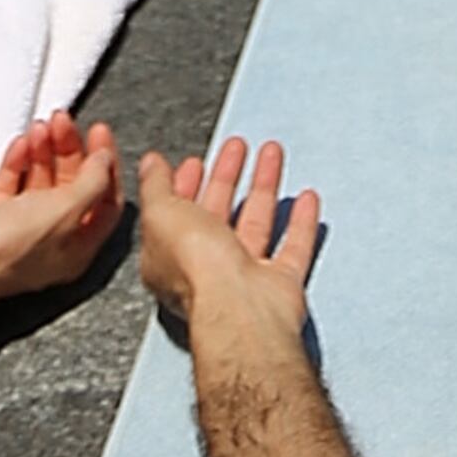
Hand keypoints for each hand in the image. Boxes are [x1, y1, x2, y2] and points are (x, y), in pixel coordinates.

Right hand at [0, 109, 122, 301]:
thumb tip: (104, 162)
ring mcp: (20, 235)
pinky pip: (11, 188)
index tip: (98, 132)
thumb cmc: (8, 248)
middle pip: (72, 189)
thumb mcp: (66, 210)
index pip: (105, 201)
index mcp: (78, 249)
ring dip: (43, 152)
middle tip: (62, 121)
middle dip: (69, 150)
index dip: (106, 164)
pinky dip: (18, 164)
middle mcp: (52, 244)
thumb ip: (92, 182)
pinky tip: (20, 145)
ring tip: (40, 127)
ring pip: (40, 185)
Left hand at [134, 128, 322, 347]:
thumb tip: (150, 164)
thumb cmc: (196, 268)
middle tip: (236, 149)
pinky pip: (293, 248)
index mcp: (170, 256)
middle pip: (218, 214)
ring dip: (263, 186)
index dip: (186, 184)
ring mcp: (244, 277)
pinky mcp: (279, 285)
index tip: (197, 161)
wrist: (239, 307)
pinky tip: (306, 200)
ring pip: (255, 223)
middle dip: (226, 176)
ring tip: (271, 155)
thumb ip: (156, 187)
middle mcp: (206, 269)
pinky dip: (301, 223)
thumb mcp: (161, 214)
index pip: (177, 212)